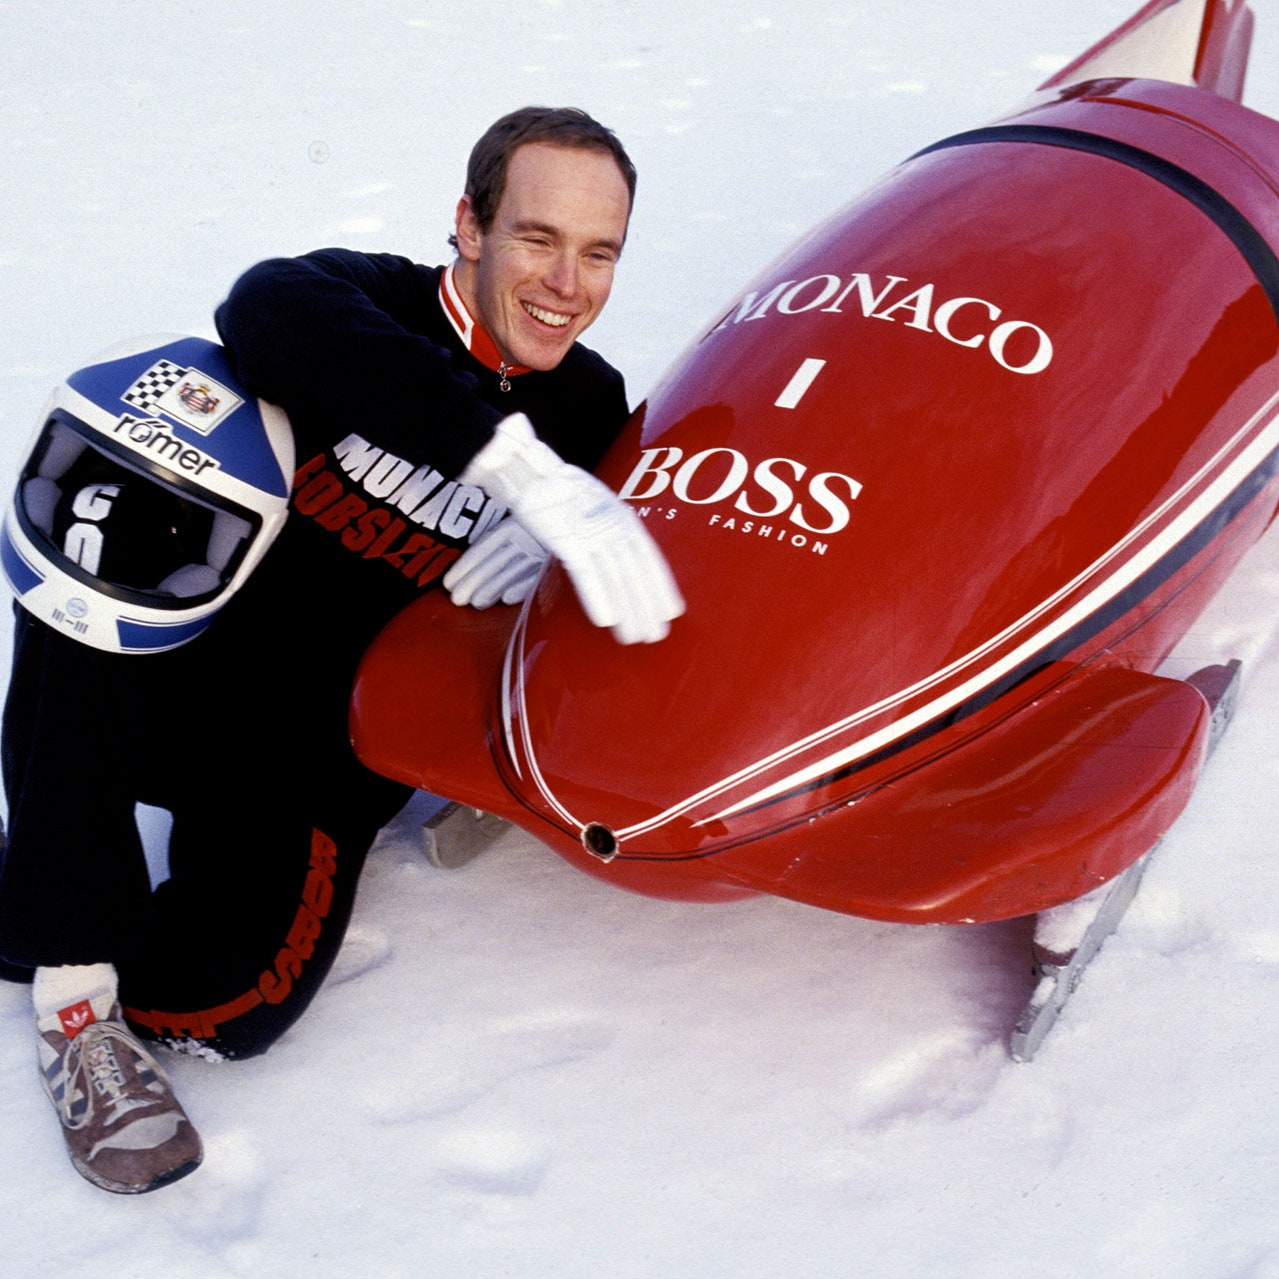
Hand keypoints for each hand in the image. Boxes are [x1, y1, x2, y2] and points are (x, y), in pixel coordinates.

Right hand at [461, 413, 683, 642]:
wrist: (531, 473)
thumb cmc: (561, 494)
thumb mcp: (596, 510)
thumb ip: (611, 533)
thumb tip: (624, 561)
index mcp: (624, 518)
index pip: (650, 558)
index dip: (662, 586)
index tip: (672, 612)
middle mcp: (614, 526)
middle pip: (636, 573)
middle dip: (647, 607)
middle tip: (657, 635)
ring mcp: (592, 532)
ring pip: (615, 577)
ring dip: (626, 610)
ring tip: (633, 637)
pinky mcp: (568, 538)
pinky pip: (586, 573)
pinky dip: (597, 597)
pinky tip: (606, 620)